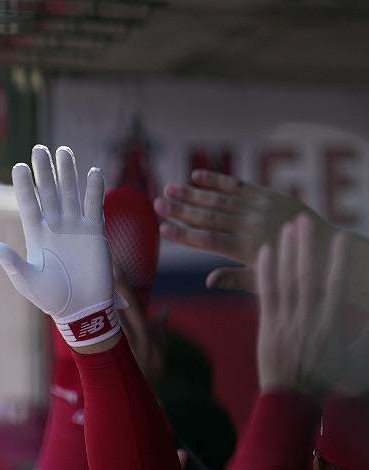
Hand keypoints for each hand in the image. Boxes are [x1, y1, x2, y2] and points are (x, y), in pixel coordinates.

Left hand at [0, 145, 119, 349]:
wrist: (81, 309)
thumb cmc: (52, 299)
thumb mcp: (27, 281)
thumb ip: (12, 262)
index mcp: (36, 236)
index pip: (28, 204)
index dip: (24, 186)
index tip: (18, 166)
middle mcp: (55, 227)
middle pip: (49, 192)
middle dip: (44, 171)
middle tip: (39, 149)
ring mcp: (76, 227)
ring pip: (71, 193)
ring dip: (68, 173)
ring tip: (63, 150)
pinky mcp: (95, 233)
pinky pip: (94, 206)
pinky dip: (94, 189)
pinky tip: (93, 171)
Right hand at [154, 170, 327, 292]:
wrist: (324, 247)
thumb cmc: (289, 270)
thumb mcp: (263, 282)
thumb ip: (235, 279)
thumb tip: (208, 281)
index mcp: (247, 250)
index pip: (209, 241)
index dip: (184, 234)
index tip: (162, 228)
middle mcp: (251, 226)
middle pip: (210, 217)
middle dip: (181, 210)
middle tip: (157, 203)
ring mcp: (259, 208)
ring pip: (220, 199)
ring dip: (192, 193)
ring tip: (169, 187)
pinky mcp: (268, 195)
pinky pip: (238, 185)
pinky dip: (217, 180)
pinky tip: (197, 175)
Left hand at [254, 215, 367, 395]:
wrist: (292, 403)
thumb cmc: (327, 383)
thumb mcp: (356, 362)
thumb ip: (365, 337)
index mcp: (332, 328)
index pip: (337, 287)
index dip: (339, 261)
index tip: (342, 237)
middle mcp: (309, 322)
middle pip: (307, 278)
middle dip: (306, 248)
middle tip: (304, 221)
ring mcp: (287, 324)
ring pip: (285, 282)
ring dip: (285, 253)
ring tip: (285, 228)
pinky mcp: (269, 328)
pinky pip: (266, 296)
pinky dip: (264, 273)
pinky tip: (264, 251)